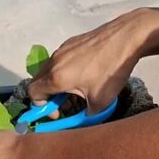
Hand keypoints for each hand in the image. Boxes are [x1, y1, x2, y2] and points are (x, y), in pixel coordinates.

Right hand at [27, 7, 158, 114]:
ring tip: (75, 89)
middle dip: (47, 96)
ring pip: (48, 71)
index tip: (59, 111)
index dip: (42, 107)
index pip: (33, 94)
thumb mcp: (100, 102)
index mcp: (57, 78)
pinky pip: (58, 60)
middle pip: (37, 82)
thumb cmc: (111, 71)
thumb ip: (87, 116)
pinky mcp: (70, 42)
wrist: (126, 38)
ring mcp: (61, 50)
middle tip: (65, 103)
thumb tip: (84, 120)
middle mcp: (54, 62)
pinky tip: (82, 73)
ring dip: (55, 83)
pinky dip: (63, 71)